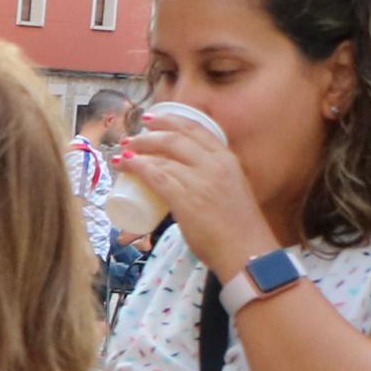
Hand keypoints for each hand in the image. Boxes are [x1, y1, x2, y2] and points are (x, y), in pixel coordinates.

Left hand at [117, 106, 272, 283]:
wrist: (246, 251)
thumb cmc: (239, 228)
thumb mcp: (231, 190)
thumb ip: (214, 181)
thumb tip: (191, 183)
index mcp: (228, 159)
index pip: (197, 129)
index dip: (171, 120)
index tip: (153, 119)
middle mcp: (215, 164)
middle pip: (175, 138)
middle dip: (149, 134)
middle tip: (132, 138)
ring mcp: (201, 180)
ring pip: (162, 157)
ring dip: (138, 152)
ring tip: (123, 154)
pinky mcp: (186, 199)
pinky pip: (156, 176)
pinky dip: (137, 167)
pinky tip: (125, 165)